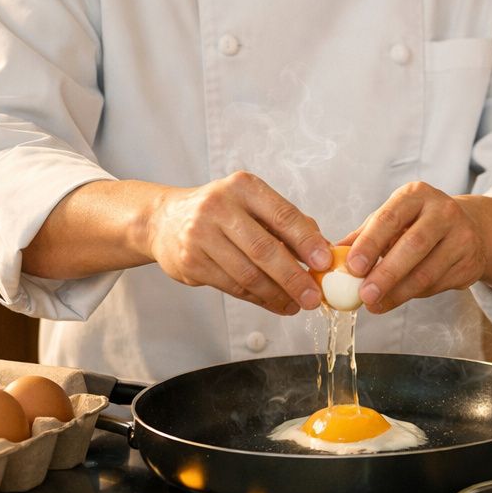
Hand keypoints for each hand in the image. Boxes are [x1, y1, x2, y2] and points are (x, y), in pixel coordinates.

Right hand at [144, 171, 332, 314]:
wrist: (166, 220)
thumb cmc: (223, 212)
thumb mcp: (254, 204)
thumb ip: (289, 224)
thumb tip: (325, 251)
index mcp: (244, 187)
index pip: (283, 215)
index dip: (307, 241)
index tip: (325, 263)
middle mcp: (219, 207)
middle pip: (264, 249)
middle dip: (293, 277)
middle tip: (314, 297)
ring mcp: (200, 235)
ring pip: (247, 274)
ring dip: (276, 294)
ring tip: (296, 304)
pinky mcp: (190, 262)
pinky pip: (231, 286)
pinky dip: (257, 298)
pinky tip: (274, 302)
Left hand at [341, 182, 487, 313]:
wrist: (469, 228)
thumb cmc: (419, 223)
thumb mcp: (393, 219)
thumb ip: (363, 236)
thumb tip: (330, 256)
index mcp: (416, 195)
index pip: (390, 218)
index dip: (370, 244)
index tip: (352, 267)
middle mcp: (444, 210)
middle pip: (413, 245)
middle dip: (386, 273)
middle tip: (364, 294)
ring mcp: (462, 236)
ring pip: (427, 271)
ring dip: (398, 292)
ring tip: (375, 303)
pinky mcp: (471, 262)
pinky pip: (438, 285)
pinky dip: (414, 295)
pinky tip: (399, 297)